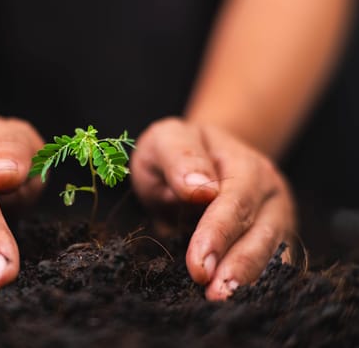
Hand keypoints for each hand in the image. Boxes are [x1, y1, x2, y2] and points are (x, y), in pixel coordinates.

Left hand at [130, 117, 295, 299]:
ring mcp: (274, 216)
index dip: (218, 233)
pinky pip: (271, 263)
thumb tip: (198, 189)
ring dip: (249, 279)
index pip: (234, 200)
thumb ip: (179, 157)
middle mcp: (267, 190)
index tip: (199, 265)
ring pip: (271, 252)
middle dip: (238, 265)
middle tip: (215, 294)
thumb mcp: (166, 139)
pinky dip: (256, 283)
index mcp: (242, 162)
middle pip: (260, 231)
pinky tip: (238, 300)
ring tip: (224, 301)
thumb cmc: (177, 151)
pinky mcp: (273, 238)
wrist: (199, 156)